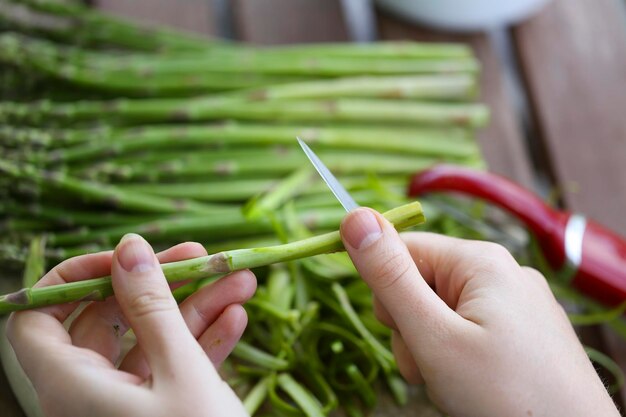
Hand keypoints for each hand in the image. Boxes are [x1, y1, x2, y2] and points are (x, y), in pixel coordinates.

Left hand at [7, 234, 255, 416]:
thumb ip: (151, 308)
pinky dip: (202, 343)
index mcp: (69, 387)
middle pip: (110, 321)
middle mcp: (88, 396)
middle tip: (205, 258)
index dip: (75, 279)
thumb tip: (130, 248)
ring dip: (196, 309)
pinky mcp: (158, 415)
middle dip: (162, 285)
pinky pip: (172, 370)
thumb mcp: (179, 372)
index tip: (128, 259)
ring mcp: (125, 408)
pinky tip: (237, 320)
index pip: (38, 316)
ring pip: (150, 343)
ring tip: (242, 281)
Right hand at [340, 208, 618, 416]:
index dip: (386, 290)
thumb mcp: (432, 335)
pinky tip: (471, 382)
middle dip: (412, 327)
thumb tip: (354, 217)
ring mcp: (518, 302)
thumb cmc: (502, 393)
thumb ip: (389, 277)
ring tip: (453, 380)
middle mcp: (502, 271)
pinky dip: (458, 355)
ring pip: (443, 312)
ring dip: (432, 347)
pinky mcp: (525, 330)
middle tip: (431, 363)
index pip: (403, 250)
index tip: (398, 329)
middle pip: (422, 283)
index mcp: (480, 260)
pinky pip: (470, 330)